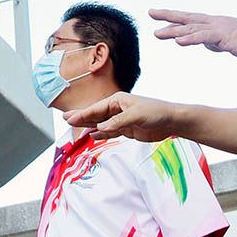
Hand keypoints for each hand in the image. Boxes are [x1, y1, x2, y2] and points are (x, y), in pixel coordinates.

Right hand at [63, 91, 184, 141]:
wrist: (172, 121)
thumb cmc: (156, 112)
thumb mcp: (135, 115)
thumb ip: (117, 122)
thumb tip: (100, 128)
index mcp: (117, 100)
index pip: (96, 109)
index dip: (82, 114)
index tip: (69, 118)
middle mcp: (117, 109)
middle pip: (95, 115)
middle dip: (81, 117)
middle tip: (65, 119)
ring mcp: (121, 120)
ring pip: (100, 124)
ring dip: (88, 126)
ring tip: (74, 128)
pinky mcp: (127, 130)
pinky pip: (110, 132)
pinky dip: (100, 134)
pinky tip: (92, 136)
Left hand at [150, 8, 236, 62]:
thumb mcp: (230, 43)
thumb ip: (217, 42)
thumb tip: (207, 44)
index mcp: (216, 24)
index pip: (191, 19)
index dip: (174, 18)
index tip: (158, 15)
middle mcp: (215, 23)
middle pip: (187, 18)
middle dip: (168, 16)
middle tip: (150, 13)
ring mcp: (219, 29)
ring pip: (192, 28)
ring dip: (174, 31)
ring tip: (158, 34)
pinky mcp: (225, 37)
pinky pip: (205, 38)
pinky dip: (190, 39)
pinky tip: (178, 42)